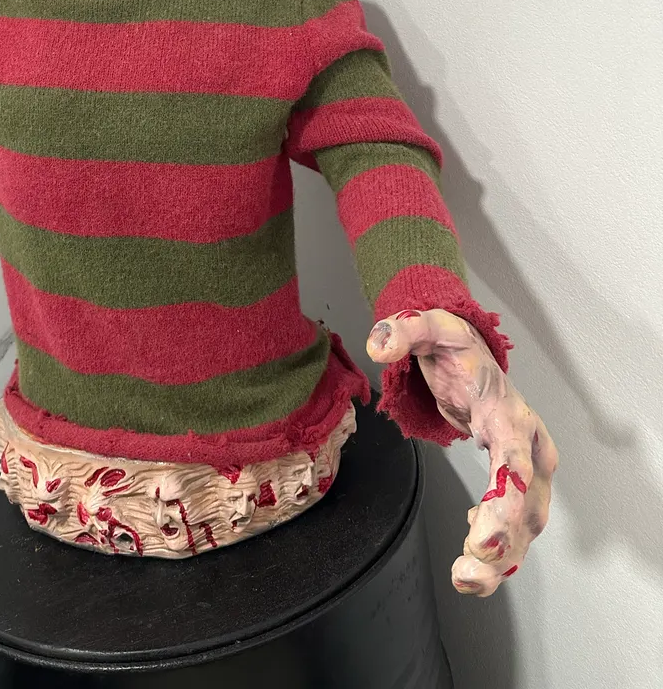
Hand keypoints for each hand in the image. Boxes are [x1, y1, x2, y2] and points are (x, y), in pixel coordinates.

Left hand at [367, 307, 557, 596]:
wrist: (473, 352)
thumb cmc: (456, 346)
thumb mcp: (429, 326)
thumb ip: (403, 331)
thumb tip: (377, 344)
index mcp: (509, 412)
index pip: (514, 457)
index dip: (507, 497)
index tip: (487, 535)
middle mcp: (528, 444)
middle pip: (528, 503)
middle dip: (503, 543)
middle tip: (468, 570)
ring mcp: (527, 466)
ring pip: (527, 524)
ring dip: (501, 559)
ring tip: (466, 579)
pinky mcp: (517, 482)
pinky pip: (515, 525)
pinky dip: (499, 550)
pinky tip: (473, 557)